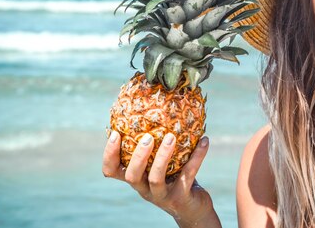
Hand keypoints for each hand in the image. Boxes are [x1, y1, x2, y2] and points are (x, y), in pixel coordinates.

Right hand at [102, 131, 219, 226]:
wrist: (192, 208)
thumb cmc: (174, 177)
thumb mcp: (160, 163)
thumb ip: (155, 144)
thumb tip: (158, 106)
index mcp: (136, 178)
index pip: (112, 170)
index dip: (109, 154)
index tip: (115, 133)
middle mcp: (144, 189)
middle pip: (132, 176)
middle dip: (138, 155)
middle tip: (147, 137)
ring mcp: (161, 196)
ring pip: (156, 178)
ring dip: (162, 156)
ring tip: (171, 137)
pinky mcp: (180, 198)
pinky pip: (188, 175)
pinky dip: (196, 157)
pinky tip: (204, 141)